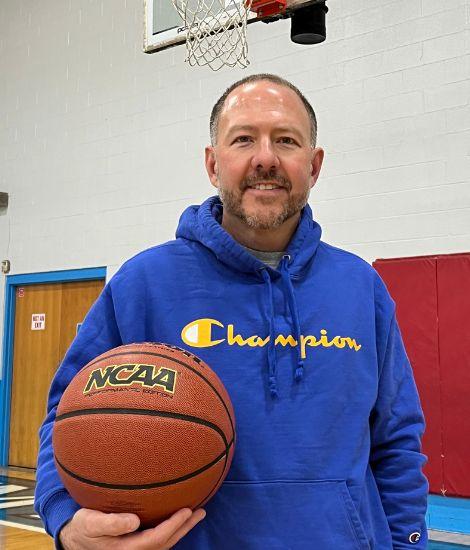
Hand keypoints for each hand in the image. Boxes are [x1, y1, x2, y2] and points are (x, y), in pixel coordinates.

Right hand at [59, 507, 205, 548]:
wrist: (74, 540)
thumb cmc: (82, 528)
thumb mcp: (90, 522)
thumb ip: (111, 523)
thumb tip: (134, 521)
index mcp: (127, 549)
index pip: (157, 538)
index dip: (173, 525)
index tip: (186, 510)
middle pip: (166, 542)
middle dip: (184, 527)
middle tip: (200, 511)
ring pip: (165, 543)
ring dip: (181, 529)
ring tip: (195, 514)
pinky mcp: (135, 546)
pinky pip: (159, 541)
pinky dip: (171, 531)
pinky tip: (177, 521)